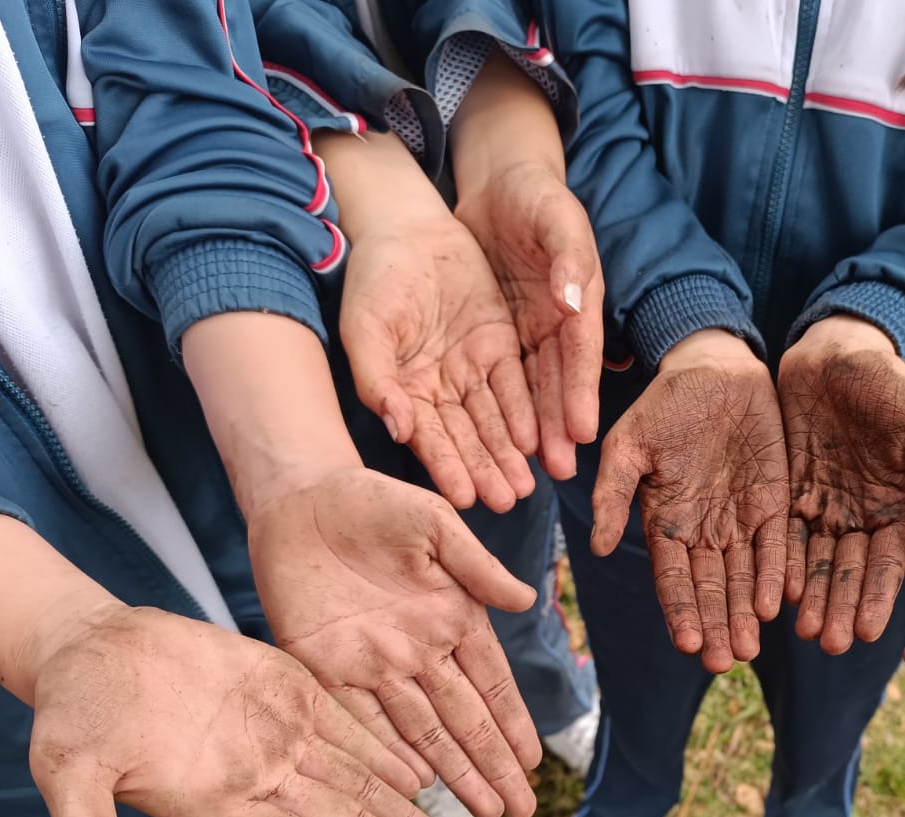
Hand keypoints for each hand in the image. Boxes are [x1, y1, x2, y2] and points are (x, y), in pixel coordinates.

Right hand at [26, 605, 453, 816]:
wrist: (90, 650)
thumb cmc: (73, 713)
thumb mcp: (69, 771)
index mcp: (218, 800)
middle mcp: (259, 774)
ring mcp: (276, 733)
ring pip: (355, 778)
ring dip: (401, 811)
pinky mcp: (285, 689)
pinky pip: (346, 726)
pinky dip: (383, 751)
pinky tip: (418, 776)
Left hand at [245, 467, 542, 816]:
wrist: (298, 497)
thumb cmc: (372, 502)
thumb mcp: (433, 522)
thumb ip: (476, 564)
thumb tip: (526, 602)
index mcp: (451, 618)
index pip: (491, 683)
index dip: (511, 724)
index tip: (531, 762)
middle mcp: (417, 651)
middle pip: (461, 719)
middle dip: (490, 765)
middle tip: (516, 811)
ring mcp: (372, 664)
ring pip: (419, 730)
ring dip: (450, 771)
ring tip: (479, 811)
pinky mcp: (324, 666)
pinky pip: (359, 717)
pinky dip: (385, 751)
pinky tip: (411, 784)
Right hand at [340, 211, 537, 510]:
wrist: (406, 228)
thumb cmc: (373, 280)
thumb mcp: (365, 329)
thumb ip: (377, 381)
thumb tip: (397, 428)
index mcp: (404, 391)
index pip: (429, 437)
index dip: (447, 467)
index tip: (466, 498)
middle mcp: (439, 389)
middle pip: (467, 436)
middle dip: (487, 468)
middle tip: (508, 500)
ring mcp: (470, 368)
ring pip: (495, 417)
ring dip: (511, 450)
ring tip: (528, 482)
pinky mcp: (497, 345)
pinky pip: (516, 383)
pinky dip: (528, 410)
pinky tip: (539, 438)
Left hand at [457, 159, 604, 481]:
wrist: (500, 181)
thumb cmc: (535, 194)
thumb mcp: (557, 218)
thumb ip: (570, 258)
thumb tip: (576, 302)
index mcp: (580, 300)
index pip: (580, 354)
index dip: (580, 394)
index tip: (580, 432)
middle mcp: (560, 324)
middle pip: (559, 383)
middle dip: (559, 429)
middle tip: (561, 473)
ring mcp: (532, 332)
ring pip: (532, 389)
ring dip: (534, 430)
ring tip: (533, 472)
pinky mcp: (502, 333)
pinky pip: (502, 377)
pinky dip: (504, 409)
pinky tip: (501, 442)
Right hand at [591, 332, 787, 673]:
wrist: (715, 369)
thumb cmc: (665, 405)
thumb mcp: (630, 445)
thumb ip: (613, 494)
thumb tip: (596, 548)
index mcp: (666, 523)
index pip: (674, 579)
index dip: (681, 611)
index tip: (688, 644)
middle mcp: (705, 532)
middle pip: (712, 588)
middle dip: (717, 625)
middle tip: (726, 661)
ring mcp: (741, 520)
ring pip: (745, 577)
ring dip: (746, 613)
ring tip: (751, 646)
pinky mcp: (774, 503)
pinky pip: (778, 545)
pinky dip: (779, 574)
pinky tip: (780, 603)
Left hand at [777, 316, 904, 652]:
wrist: (839, 350)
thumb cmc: (892, 384)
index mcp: (896, 506)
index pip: (887, 563)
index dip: (878, 596)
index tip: (871, 632)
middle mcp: (858, 515)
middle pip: (848, 572)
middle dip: (841, 608)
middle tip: (831, 644)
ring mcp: (822, 505)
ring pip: (814, 562)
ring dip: (811, 598)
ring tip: (804, 632)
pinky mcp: (787, 491)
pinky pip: (782, 534)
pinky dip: (780, 564)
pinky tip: (775, 593)